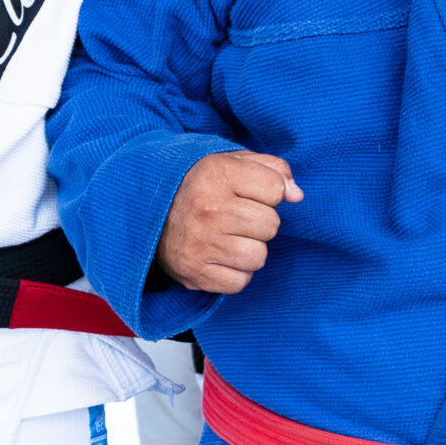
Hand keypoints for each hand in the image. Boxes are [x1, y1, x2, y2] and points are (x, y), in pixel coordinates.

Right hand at [156, 151, 302, 295]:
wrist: (148, 213)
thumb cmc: (200, 187)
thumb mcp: (231, 162)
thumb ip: (272, 169)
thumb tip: (297, 195)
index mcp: (217, 173)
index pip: (276, 189)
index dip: (269, 192)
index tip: (249, 193)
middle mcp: (208, 209)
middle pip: (271, 225)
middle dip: (261, 222)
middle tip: (237, 218)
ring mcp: (200, 243)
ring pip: (259, 257)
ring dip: (250, 250)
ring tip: (229, 238)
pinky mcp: (195, 273)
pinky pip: (241, 282)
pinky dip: (236, 273)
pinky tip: (220, 257)